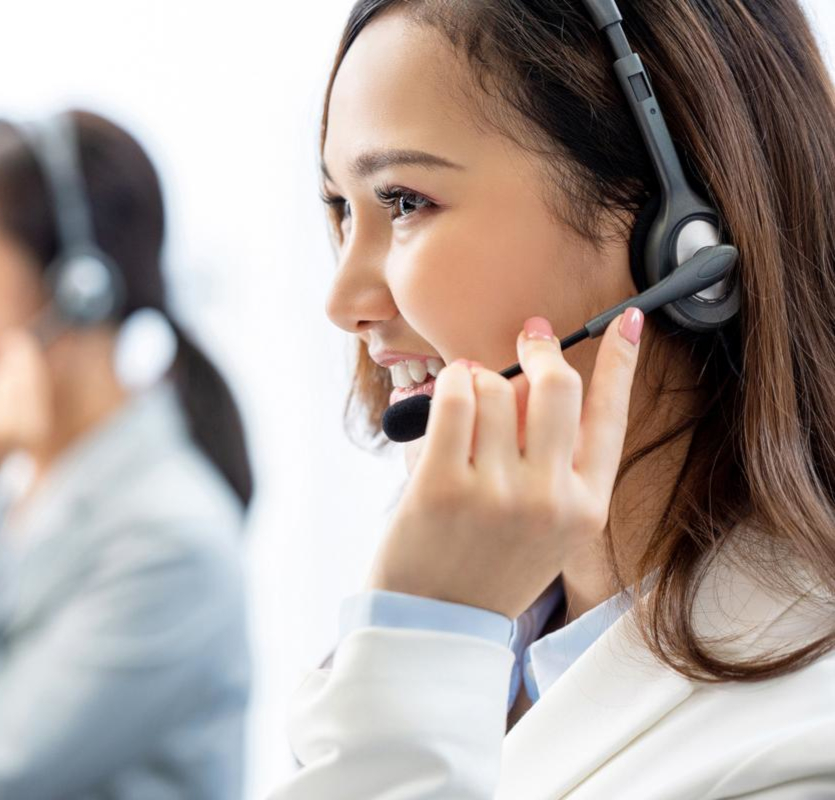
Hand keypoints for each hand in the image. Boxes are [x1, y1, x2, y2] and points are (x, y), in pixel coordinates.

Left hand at [369, 309, 642, 618]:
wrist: (434, 621)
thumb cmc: (486, 564)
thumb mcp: (546, 525)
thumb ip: (553, 460)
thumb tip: (532, 377)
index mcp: (585, 506)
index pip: (612, 417)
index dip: (622, 362)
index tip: (630, 320)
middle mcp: (550, 498)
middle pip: (556, 387)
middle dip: (540, 349)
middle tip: (528, 337)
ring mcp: (496, 492)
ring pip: (496, 388)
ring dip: (478, 376)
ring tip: (466, 393)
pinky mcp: (442, 485)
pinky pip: (453, 400)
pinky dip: (449, 382)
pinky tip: (447, 388)